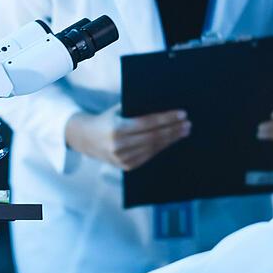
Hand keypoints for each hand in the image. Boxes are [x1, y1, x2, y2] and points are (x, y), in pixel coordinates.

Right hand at [65, 106, 189, 170]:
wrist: (85, 138)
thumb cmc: (107, 119)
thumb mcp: (118, 110)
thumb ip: (136, 109)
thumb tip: (164, 105)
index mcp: (117, 128)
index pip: (148, 123)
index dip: (167, 119)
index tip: (182, 114)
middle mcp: (119, 145)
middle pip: (154, 137)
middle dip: (173, 130)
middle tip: (188, 124)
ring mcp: (123, 158)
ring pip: (153, 148)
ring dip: (171, 140)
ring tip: (184, 132)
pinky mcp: (126, 166)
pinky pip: (148, 156)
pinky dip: (161, 148)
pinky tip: (171, 141)